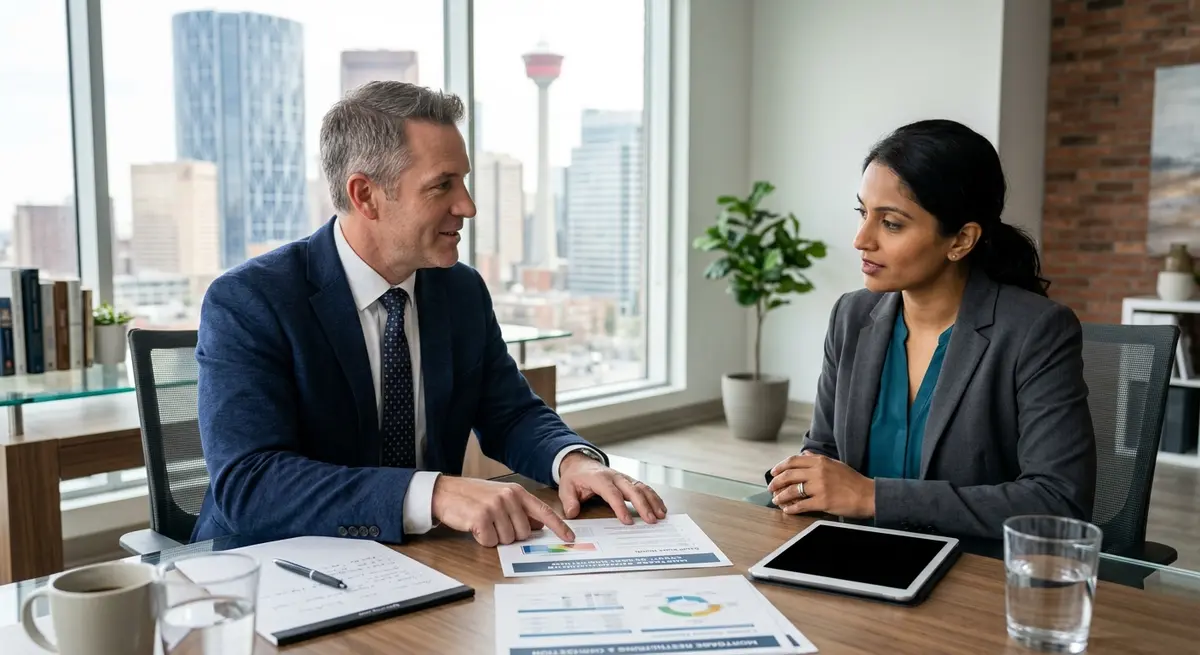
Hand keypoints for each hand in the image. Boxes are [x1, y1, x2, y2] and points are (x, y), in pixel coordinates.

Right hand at [431, 476, 574, 547]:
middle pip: (524, 533)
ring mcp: (495, 507)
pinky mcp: (481, 518)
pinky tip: (475, 528)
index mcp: (516, 492)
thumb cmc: (472, 496)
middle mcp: (508, 497)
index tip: (569, 537)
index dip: (558, 526)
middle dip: (510, 535)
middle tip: (495, 524)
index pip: (543, 511)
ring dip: (495, 537)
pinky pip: (491, 542)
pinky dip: (483, 540)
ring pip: (508, 540)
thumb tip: (538, 525)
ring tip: (484, 523)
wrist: (444, 492)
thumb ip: (520, 509)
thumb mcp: (500, 497)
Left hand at [558, 452, 667, 524]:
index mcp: (600, 479)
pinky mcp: (629, 481)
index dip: (620, 507)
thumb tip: (572, 513)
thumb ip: (569, 501)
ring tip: (661, 515)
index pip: (612, 494)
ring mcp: (624, 478)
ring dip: (653, 501)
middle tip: (651, 520)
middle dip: (643, 505)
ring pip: (642, 487)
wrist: (580, 463)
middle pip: (632, 490)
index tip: (628, 521)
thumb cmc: (575, 478)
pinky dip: (654, 497)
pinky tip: (661, 507)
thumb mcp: (566, 488)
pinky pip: (644, 488)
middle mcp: (615, 477)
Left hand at [767, 453, 875, 518]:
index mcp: (821, 461)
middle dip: (776, 482)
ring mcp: (820, 487)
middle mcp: (818, 472)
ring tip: (776, 500)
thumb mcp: (835, 464)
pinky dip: (791, 508)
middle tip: (770, 488)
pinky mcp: (823, 502)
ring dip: (781, 496)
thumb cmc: (853, 481)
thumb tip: (804, 453)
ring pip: (792, 491)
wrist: (868, 495)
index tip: (773, 473)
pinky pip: (801, 505)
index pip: (793, 461)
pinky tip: (787, 510)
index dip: (780, 467)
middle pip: (789, 475)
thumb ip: (818, 459)